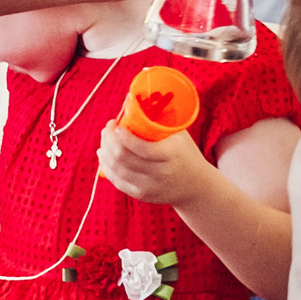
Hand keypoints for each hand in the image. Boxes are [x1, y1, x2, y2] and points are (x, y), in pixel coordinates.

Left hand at [97, 118, 220, 207]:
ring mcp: (149, 187)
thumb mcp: (180, 135)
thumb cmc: (186, 153)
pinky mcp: (142, 195)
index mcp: (171, 155)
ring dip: (105, 153)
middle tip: (107, 129)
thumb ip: (159, 122)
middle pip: (124, 158)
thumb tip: (133, 104)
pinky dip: (107, 168)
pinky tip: (104, 157)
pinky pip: (118, 182)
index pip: (141, 148)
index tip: (116, 125)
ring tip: (104, 141)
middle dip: (109, 141)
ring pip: (117, 170)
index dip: (123, 136)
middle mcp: (160, 173)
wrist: (196, 185)